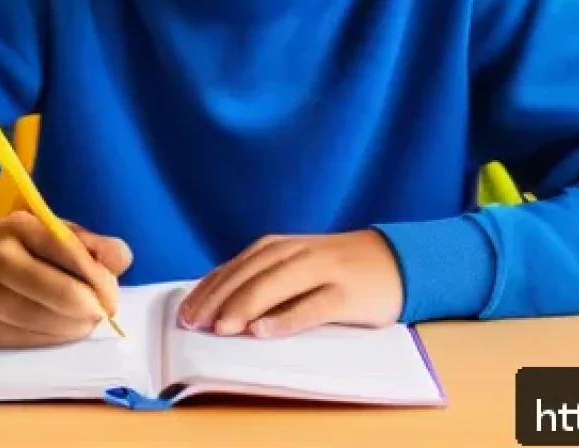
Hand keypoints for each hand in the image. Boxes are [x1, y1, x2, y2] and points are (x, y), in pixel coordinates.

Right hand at [0, 210, 132, 347]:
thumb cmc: (4, 244)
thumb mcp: (42, 229)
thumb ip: (87, 242)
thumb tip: (123, 260)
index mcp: (19, 228)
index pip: (69, 252)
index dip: (99, 278)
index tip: (114, 294)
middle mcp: (1, 262)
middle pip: (63, 294)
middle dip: (93, 307)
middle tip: (104, 310)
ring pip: (51, 323)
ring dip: (78, 326)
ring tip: (84, 318)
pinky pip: (33, 341)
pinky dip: (56, 337)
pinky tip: (61, 327)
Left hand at [177, 230, 403, 337]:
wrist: (394, 260)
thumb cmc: (335, 270)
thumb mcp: (296, 266)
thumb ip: (263, 279)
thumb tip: (218, 305)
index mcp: (280, 247)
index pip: (236, 267)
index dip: (208, 288)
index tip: (184, 312)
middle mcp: (297, 253)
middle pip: (251, 274)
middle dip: (220, 299)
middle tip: (195, 324)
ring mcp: (323, 271)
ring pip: (276, 285)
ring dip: (246, 306)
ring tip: (222, 328)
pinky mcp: (346, 293)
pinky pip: (312, 306)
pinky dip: (286, 318)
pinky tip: (264, 331)